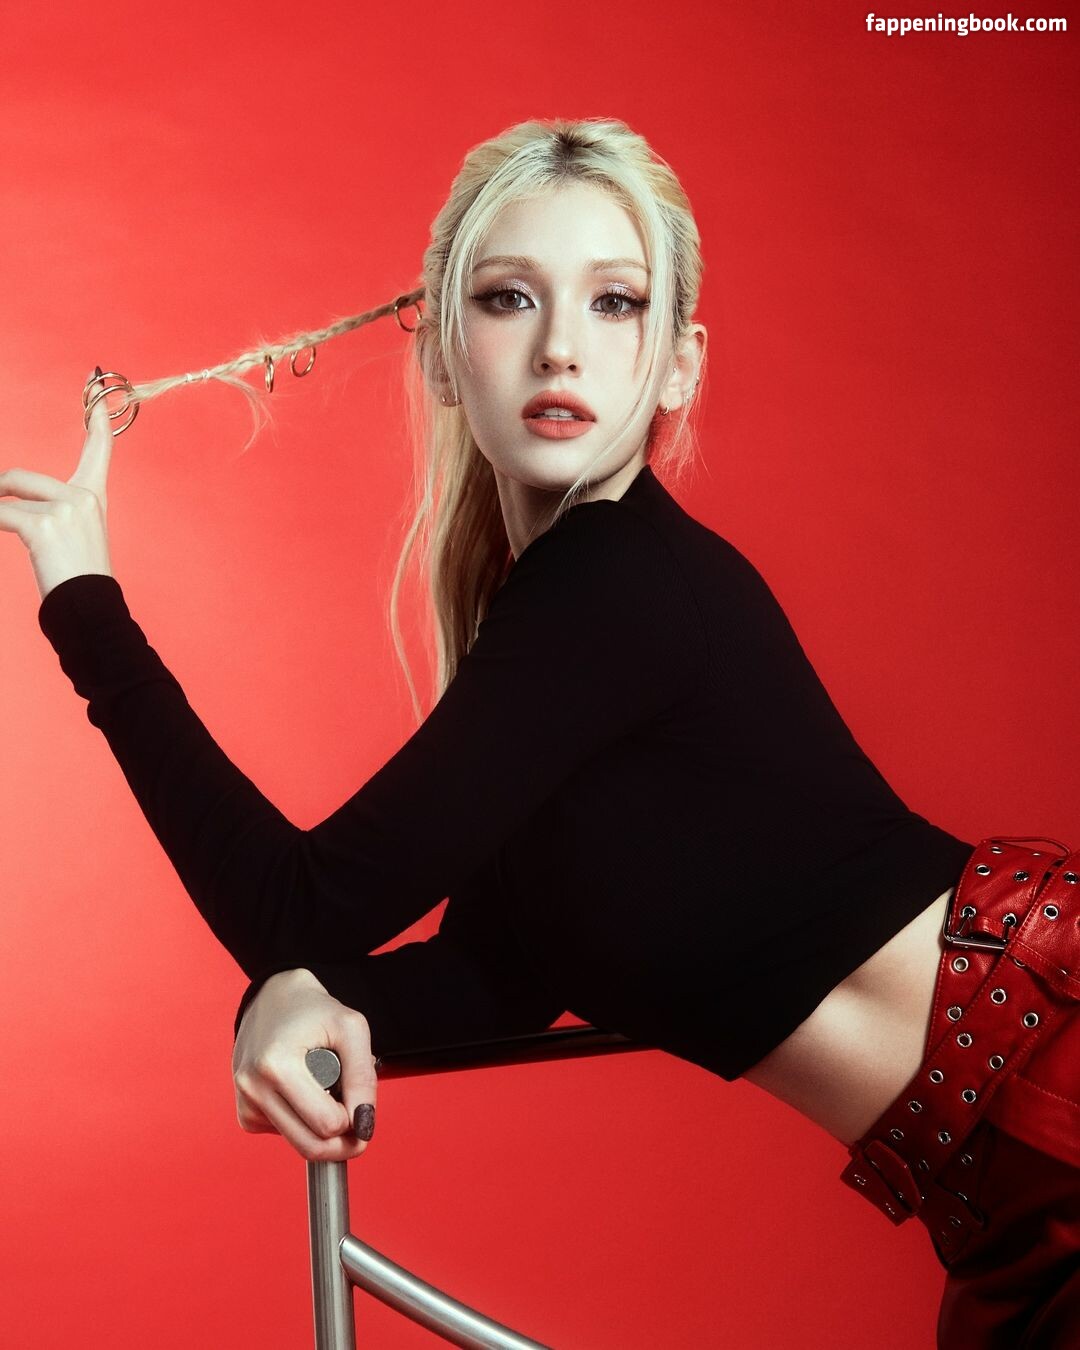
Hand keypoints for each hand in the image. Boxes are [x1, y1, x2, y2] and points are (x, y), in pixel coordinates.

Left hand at [0, 370, 114, 601]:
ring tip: (19, 538)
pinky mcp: (45, 523)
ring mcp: (66, 507)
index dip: (97, 419)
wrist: (90, 609)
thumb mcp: (74, 536)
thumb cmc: (80, 579)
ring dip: (1, 518)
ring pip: (8, 496)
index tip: (97, 385)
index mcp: (93, 497)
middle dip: (1, 497)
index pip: (98, 450)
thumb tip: (11, 494)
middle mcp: (84, 496)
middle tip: (3, 513)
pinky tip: (6, 534)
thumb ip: (55, 508)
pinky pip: (2, 514)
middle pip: (19, 479)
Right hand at [232, 968, 377, 1162]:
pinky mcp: (245, 1113)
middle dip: (342, 1139)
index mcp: (276, 1066)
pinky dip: (303, 1122)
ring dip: (322, 1127)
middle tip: (357, 1115)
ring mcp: (245, 1103)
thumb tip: (364, 1126)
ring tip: (324, 1089)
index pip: (327, 1124)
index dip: (353, 1117)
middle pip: (310, 1146)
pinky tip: (303, 1093)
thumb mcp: (352, 1029)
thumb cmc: (315, 1011)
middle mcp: (253, 1088)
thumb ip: (363, 1079)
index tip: (358, 1096)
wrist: (274, 999)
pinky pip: (286, 1135)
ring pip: (298, 1145)